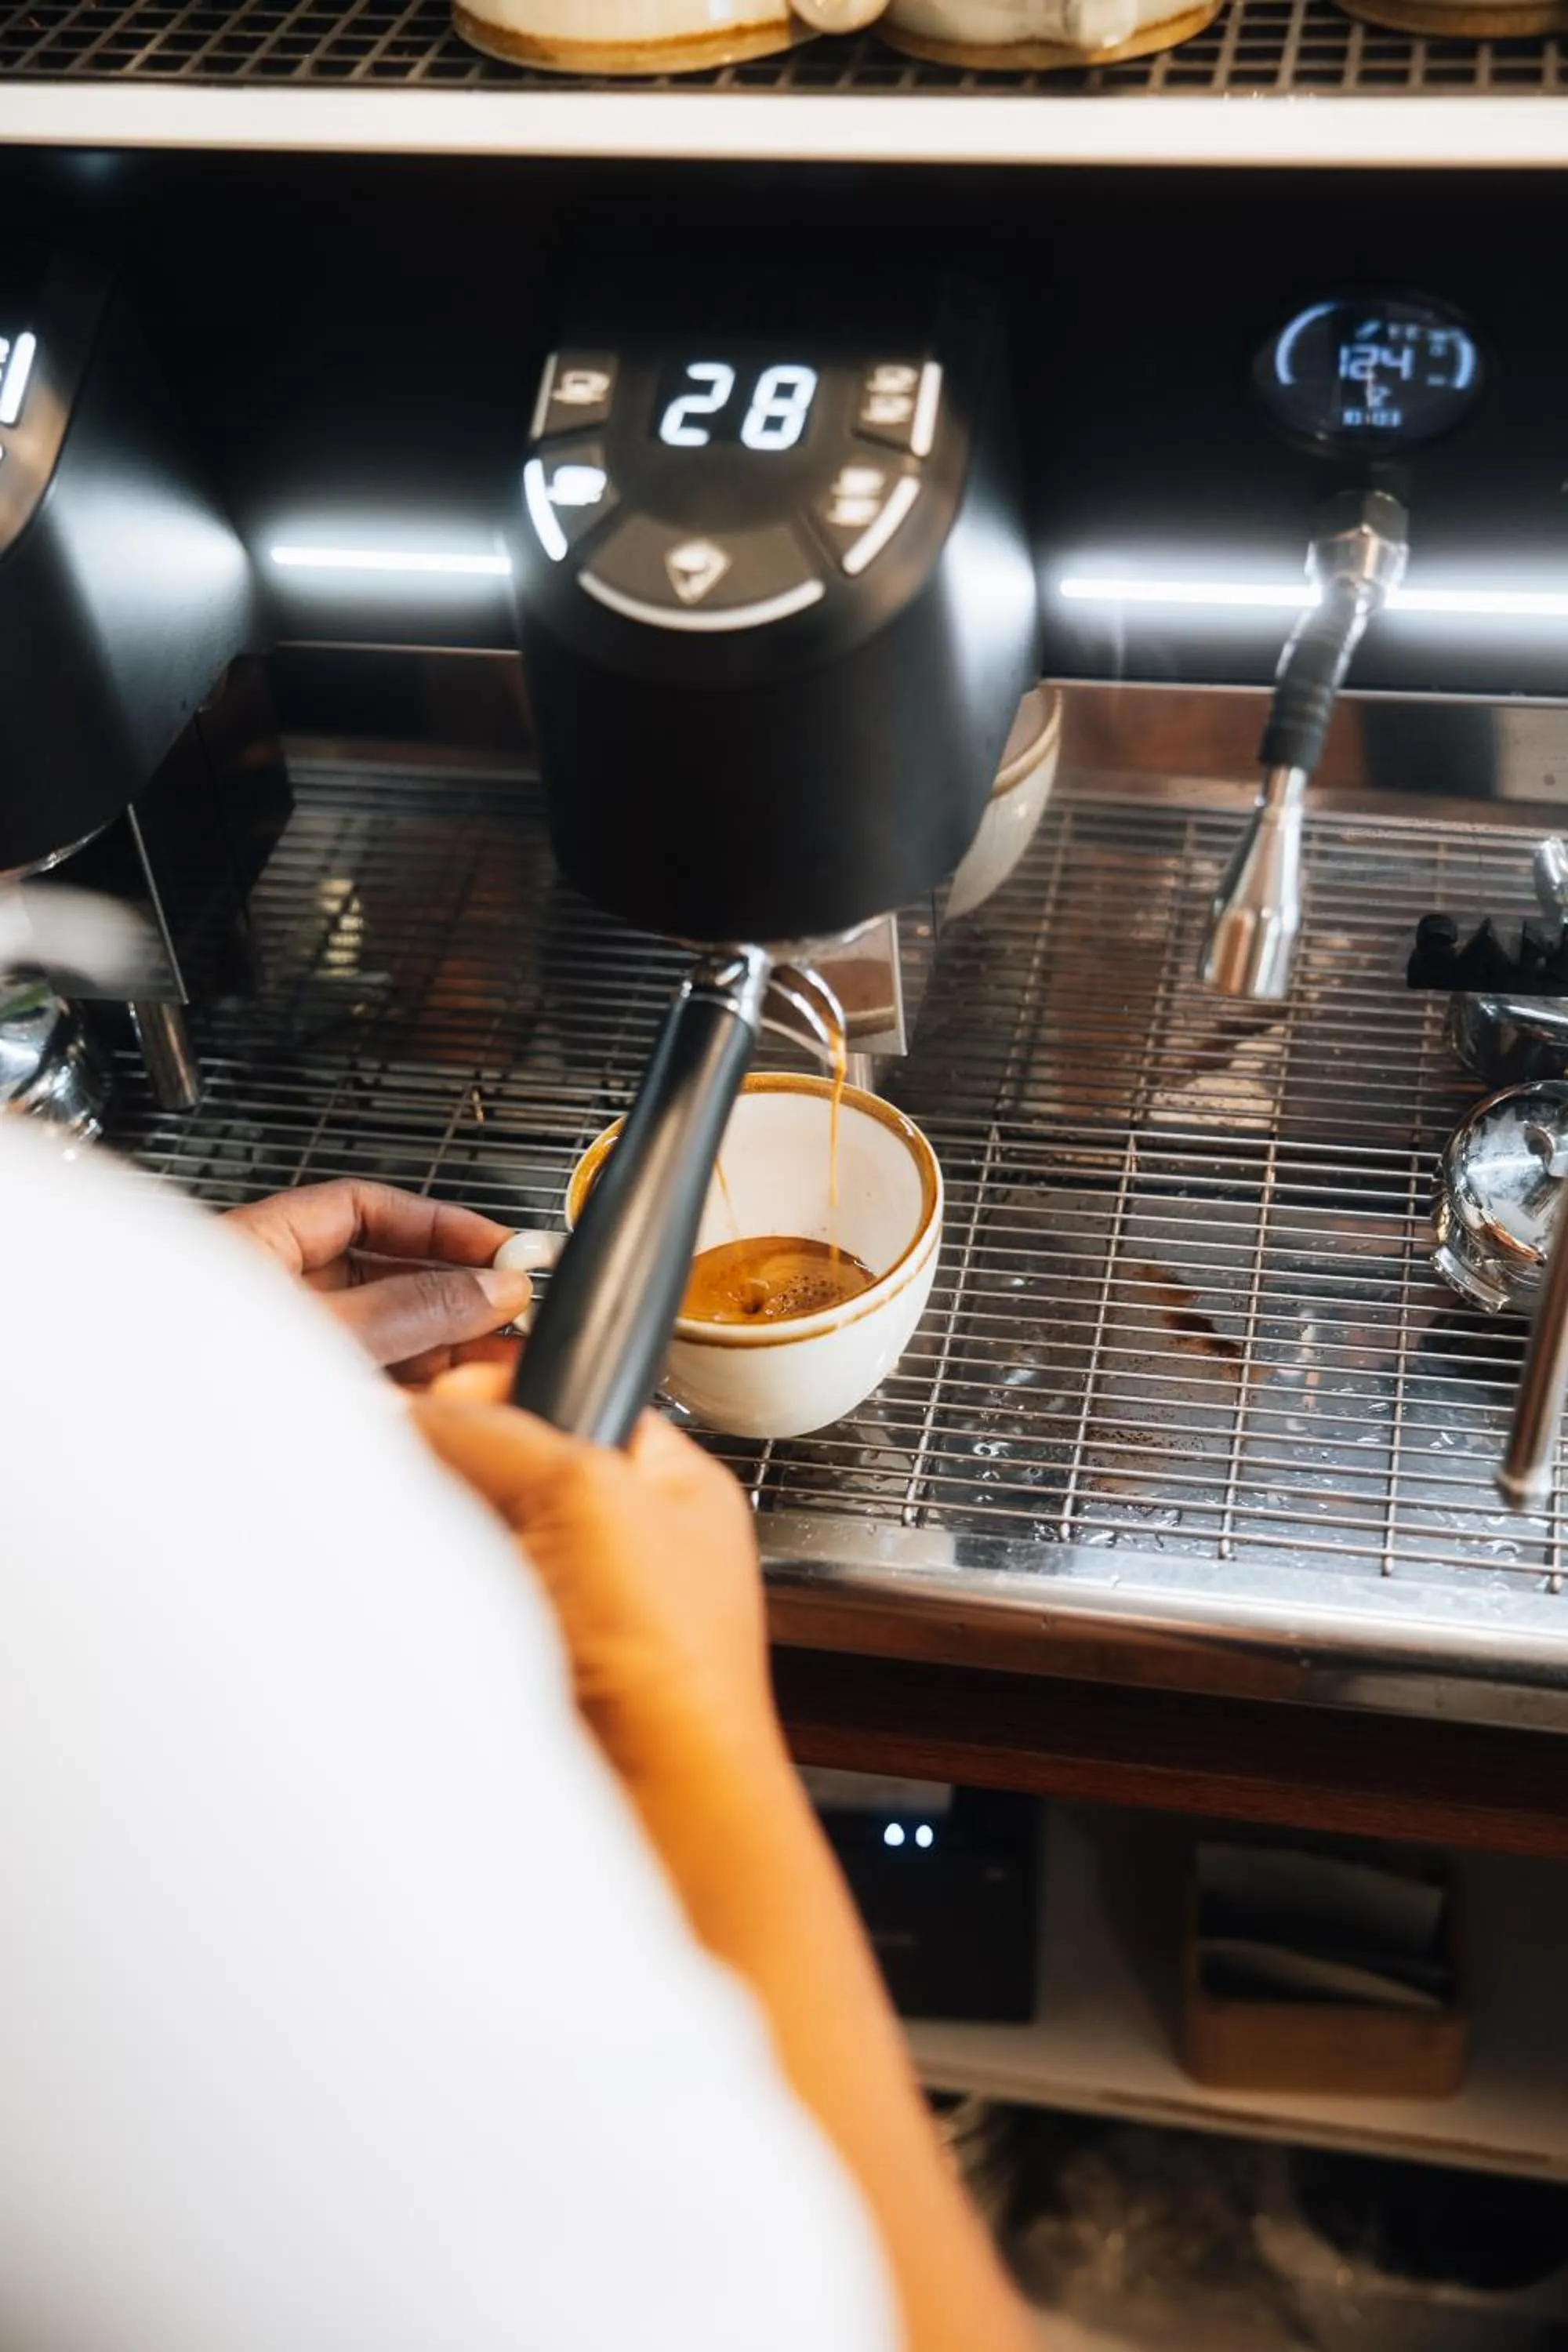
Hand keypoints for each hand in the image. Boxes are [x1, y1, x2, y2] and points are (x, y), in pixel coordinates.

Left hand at [224, 1181, 532, 1384]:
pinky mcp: (297, 1403)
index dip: (439, 1224)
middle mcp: (269, 1295)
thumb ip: (414, 1310)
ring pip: (379, 1333)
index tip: (497, 1248)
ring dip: (441, 1345)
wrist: (146, 1464)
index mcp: (257, 1248)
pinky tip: (454, 1400)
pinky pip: (368, 1381)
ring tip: (498, 1358)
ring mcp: (282, 1352)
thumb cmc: (194, 1387)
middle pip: (380, 1274)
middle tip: (511, 1307)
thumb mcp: (332, 1333)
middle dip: (452, 1292)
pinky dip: (413, 1388)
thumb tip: (488, 1288)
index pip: (365, 1210)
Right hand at [412, 1366, 776, 1782]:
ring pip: (472, 1537)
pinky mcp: (521, 1663)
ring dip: (445, 1538)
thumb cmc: (674, 1665)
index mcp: (669, 1486)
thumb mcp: (587, 1495)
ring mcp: (569, 1609)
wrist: (652, 1803)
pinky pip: (454, 1602)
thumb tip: (413, 1408)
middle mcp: (623, 1543)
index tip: (442, 1400)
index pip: (571, 1396)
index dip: (502, 1392)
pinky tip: (437, 1602)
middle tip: (424, 1473)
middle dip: (459, 1467)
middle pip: (507, 1467)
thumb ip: (496, 1433)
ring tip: (445, 1553)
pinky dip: (435, 1596)